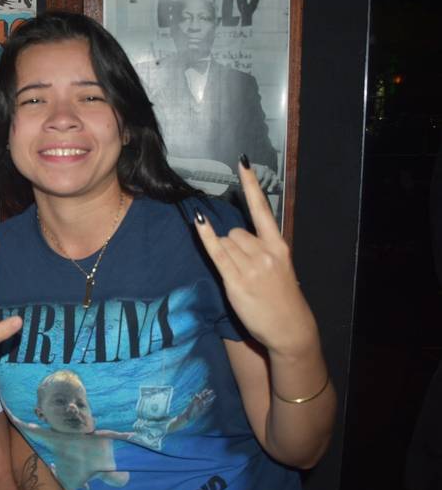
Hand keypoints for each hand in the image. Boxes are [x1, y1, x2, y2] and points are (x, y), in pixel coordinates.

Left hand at [194, 159, 316, 356]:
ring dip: (226, 255)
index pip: (262, 209)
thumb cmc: (282, 297)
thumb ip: (261, 248)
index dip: (251, 185)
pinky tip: (198, 222)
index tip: (242, 162)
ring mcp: (251, 266)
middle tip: (245, 268)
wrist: (290, 327)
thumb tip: (234, 234)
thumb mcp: (279, 267)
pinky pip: (217, 252)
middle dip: (233, 245)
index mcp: (278, 246)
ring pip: (226, 243)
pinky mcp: (236, 281)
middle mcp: (266, 252)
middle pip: (235, 231)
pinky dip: (206, 237)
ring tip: (242, 277)